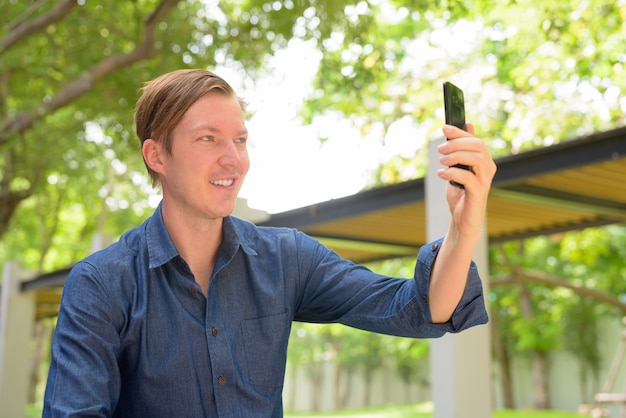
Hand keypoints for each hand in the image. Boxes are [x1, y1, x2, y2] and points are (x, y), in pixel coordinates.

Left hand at [437, 123, 496, 241]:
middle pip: (477, 146)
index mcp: (484, 161)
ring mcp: (485, 180)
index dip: (460, 133)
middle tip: (440, 150)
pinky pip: (468, 177)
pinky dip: (452, 173)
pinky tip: (442, 174)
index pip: (475, 140)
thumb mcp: (457, 168)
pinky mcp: (479, 192)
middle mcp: (488, 168)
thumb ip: (460, 150)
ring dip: (455, 157)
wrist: (462, 219)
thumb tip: (467, 125)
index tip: (444, 129)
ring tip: (441, 162)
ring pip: (475, 158)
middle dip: (456, 144)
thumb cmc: (460, 194)